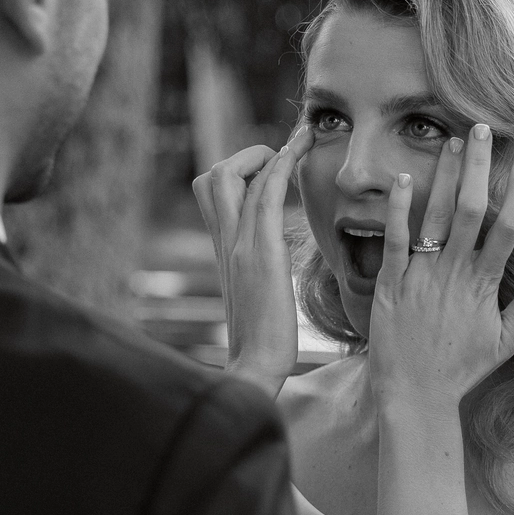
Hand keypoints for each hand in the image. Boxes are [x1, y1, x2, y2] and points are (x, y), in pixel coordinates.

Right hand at [192, 126, 311, 395]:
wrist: (255, 367)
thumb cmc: (262, 344)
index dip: (239, 172)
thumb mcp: (255, 296)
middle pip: (212, 177)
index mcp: (223, 252)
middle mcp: (225, 243)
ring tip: (298, 147)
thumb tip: (268, 261)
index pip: (212, 194)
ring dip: (266, 153)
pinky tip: (301, 152)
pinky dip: (281, 165)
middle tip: (280, 162)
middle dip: (245, 157)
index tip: (271, 170)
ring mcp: (239, 246)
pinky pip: (264, 195)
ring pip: (230, 176)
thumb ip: (255, 270)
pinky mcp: (260, 253)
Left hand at [368, 125, 513, 411]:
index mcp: (485, 285)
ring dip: (443, 176)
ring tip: (450, 139)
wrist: (415, 396)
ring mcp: (422, 278)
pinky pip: (395, 240)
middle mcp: (455, 275)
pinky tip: (405, 179)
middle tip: (482, 126)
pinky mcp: (391, 285)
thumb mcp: (506, 340)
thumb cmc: (460, 369)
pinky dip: (400, 210)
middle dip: (478, 166)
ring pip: (435, 217)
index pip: (509, 226)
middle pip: (471, 209)